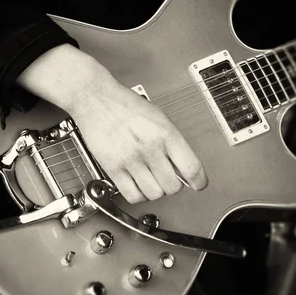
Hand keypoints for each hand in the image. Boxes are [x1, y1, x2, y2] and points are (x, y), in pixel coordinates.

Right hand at [17, 43, 207, 202]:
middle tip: (168, 178)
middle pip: (173, 186)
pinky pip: (133, 195)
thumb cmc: (125, 105)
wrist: (96, 98)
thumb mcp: (159, 117)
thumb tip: (183, 165)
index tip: (198, 184)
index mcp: (166, 133)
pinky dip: (139, 196)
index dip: (199, 181)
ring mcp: (131, 159)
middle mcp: (150, 147)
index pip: (191, 168)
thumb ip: (172, 141)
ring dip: (155, 191)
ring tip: (152, 181)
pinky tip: (138, 185)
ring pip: (154, 194)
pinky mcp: (113, 168)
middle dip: (173, 185)